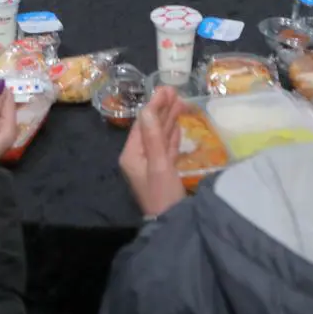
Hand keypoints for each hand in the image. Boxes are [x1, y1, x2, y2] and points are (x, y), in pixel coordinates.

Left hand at [119, 87, 188, 217]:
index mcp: (132, 155)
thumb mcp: (159, 164)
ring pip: (160, 136)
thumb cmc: (163, 194)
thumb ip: (154, 136)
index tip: (166, 89)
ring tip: (180, 102)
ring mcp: (151, 165)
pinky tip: (177, 125)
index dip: (154, 105)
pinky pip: (166, 148)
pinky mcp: (163, 171)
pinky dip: (172, 135)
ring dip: (169, 119)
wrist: (172, 224)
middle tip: (175, 91)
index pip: (142, 124)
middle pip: (150, 128)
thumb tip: (147, 108)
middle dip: (162, 110)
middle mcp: (139, 157)